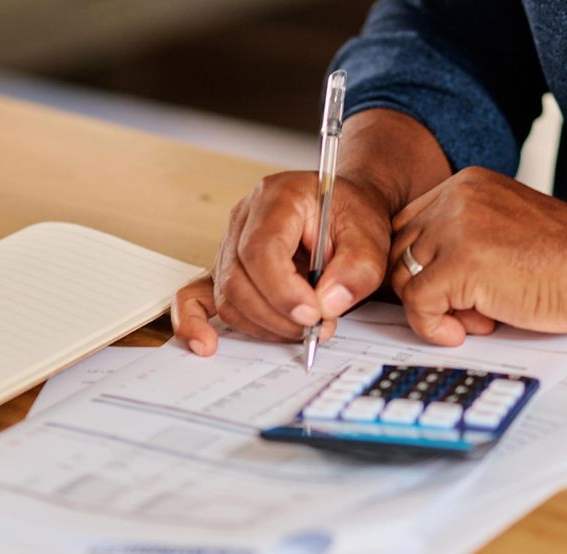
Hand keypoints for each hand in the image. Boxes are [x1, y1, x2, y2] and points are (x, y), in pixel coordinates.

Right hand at [173, 171, 392, 354]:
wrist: (343, 208)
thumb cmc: (351, 216)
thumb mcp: (370, 235)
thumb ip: (356, 269)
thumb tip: (327, 305)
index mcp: (277, 197)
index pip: (262, 248)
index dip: (283, 290)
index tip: (312, 315)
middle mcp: (244, 219)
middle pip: (239, 278)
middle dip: (278, 315)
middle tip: (317, 328)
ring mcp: (229, 244)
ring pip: (228, 297)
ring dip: (264, 325)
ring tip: (303, 330)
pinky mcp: (225, 269)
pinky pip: (196, 296)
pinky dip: (196, 322)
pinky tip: (205, 343)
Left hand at [388, 167, 566, 344]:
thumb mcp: (506, 230)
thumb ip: (466, 237)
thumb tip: (422, 274)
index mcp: (468, 185)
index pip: (409, 225)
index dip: (421, 265)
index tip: (449, 291)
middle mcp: (456, 198)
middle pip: (399, 251)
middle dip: (423, 288)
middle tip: (467, 310)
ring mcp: (455, 228)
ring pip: (403, 278)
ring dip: (433, 309)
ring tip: (477, 319)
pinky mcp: (460, 264)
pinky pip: (417, 304)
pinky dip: (433, 327)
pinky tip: (465, 331)